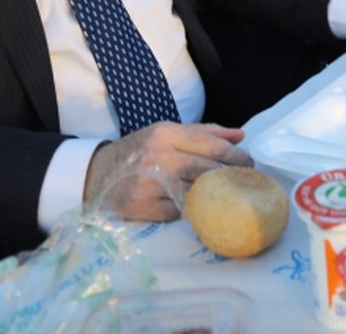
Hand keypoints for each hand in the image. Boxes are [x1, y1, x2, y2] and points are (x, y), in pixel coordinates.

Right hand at [82, 122, 249, 221]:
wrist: (96, 174)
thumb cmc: (138, 150)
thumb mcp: (167, 132)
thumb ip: (205, 132)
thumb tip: (241, 135)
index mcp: (166, 133)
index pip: (211, 146)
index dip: (236, 157)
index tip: (250, 164)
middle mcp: (158, 156)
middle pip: (207, 170)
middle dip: (230, 178)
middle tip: (244, 183)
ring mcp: (149, 183)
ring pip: (195, 193)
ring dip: (213, 196)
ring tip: (224, 196)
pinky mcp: (142, 208)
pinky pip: (178, 212)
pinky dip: (188, 211)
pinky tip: (194, 208)